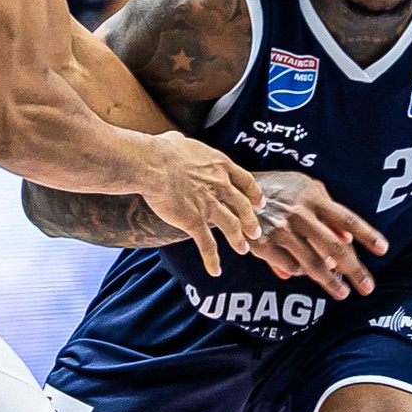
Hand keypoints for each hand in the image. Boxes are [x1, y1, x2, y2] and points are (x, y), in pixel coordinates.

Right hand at [138, 129, 262, 276]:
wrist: (152, 165)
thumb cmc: (160, 150)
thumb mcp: (177, 140)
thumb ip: (182, 143)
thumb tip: (174, 139)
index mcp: (219, 165)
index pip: (245, 181)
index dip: (254, 194)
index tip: (259, 202)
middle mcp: (220, 186)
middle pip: (242, 206)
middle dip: (250, 220)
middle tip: (255, 231)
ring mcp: (209, 205)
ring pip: (231, 226)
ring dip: (238, 240)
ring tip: (243, 250)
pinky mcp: (195, 221)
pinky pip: (207, 245)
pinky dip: (212, 260)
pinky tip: (215, 271)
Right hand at [246, 171, 386, 299]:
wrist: (234, 193)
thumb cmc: (277, 190)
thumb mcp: (304, 189)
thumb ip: (327, 211)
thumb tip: (348, 238)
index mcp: (313, 198)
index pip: (347, 218)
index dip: (367, 235)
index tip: (383, 250)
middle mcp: (299, 214)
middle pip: (335, 248)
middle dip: (354, 270)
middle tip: (367, 287)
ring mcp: (281, 231)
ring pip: (313, 264)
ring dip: (330, 281)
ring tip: (342, 292)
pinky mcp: (264, 245)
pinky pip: (290, 267)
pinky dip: (300, 273)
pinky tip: (303, 274)